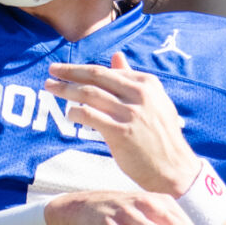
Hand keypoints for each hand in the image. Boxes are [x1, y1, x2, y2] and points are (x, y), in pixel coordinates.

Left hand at [46, 53, 198, 194]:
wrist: (175, 169)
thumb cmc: (161, 136)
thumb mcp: (154, 101)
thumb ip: (132, 79)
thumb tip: (116, 55)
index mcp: (147, 83)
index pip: (107, 72)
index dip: (83, 69)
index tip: (66, 70)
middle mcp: (139, 94)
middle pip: (95, 77)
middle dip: (69, 72)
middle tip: (52, 71)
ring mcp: (130, 113)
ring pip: (89, 93)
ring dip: (65, 89)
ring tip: (50, 88)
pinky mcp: (121, 132)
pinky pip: (89, 115)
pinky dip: (75, 112)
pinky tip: (69, 114)